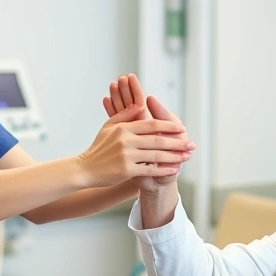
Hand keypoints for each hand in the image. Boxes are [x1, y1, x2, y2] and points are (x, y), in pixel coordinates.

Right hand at [77, 105, 192, 187]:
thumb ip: (125, 115)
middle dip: (177, 143)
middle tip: (191, 145)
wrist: (85, 168)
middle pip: (158, 139)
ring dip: (174, 157)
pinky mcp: (126, 170)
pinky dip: (163, 170)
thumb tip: (140, 105)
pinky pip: (150, 170)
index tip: (181, 129)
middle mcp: (126, 140)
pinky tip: (174, 170)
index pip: (152, 124)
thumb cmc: (98, 147)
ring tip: (186, 157)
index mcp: (124, 127)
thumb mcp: (109, 126)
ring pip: (156, 155)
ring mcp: (126, 155)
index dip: (169, 126)